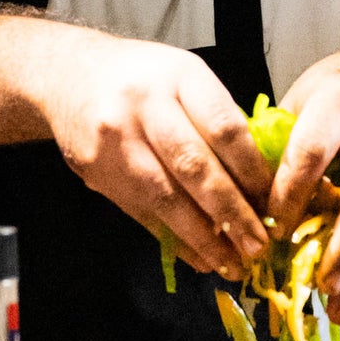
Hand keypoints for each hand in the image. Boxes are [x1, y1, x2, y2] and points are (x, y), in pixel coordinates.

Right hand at [31, 30, 273, 277]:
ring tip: (232, 264)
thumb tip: (258, 180)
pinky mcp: (98, 173)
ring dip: (204, 238)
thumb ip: (216, 119)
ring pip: (166, 199)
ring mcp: (116, 143)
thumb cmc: (141, 77)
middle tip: (258, 245)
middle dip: (231, 213)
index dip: (251, 170)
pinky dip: (174, 240)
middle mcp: (145, 107)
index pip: (223, 128)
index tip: (272, 200)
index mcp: (178, 77)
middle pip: (194, 167)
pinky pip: (142, 214)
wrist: (66, 76)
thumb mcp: (184, 76)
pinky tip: (199, 257)